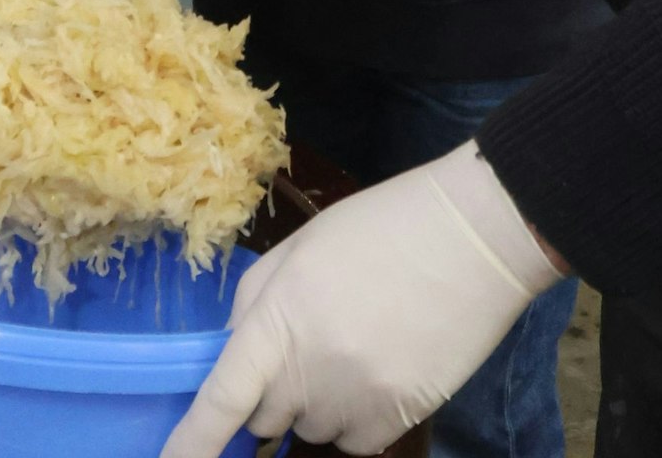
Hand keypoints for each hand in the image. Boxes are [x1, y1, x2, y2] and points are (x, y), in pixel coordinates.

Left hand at [162, 142, 562, 457]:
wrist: (473, 237)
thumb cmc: (383, 226)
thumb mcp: (303, 246)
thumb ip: (257, 300)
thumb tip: (236, 351)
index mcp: (277, 321)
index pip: (218, 402)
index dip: (188, 446)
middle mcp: (309, 373)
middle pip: (265, 419)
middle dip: (275, 391)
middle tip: (315, 337)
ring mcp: (354, 402)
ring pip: (312, 430)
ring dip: (321, 401)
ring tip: (361, 340)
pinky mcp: (396, 420)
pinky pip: (356, 442)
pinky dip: (361, 415)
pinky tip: (386, 363)